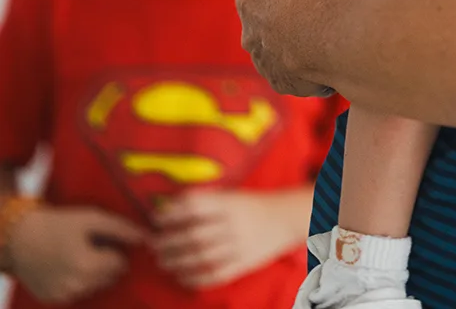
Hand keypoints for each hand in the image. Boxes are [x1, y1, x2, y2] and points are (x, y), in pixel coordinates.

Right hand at [7, 204, 144, 303]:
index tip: (106, 240)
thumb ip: (120, 228)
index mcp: (88, 265)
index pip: (120, 265)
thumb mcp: (90, 218)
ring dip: (93, 273)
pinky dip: (77, 281)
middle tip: (93, 246)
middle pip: (108, 278)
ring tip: (80, 253)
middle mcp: (77, 286)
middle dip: (106, 263)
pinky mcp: (53, 300)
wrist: (21, 238)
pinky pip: (77, 293)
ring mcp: (64, 296)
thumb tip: (145, 237)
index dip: (116, 250)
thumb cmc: (58, 224)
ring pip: (94, 287)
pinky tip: (68, 265)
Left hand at [153, 189, 303, 288]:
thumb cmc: (253, 204)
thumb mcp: (231, 195)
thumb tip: (171, 207)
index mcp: (229, 203)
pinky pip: (214, 275)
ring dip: (176, 261)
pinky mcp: (242, 265)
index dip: (171, 214)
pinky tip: (181, 276)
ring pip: (201, 257)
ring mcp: (238, 246)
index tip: (155, 220)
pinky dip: (194, 278)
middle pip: (194, 235)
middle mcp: (232, 224)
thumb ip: (205, 201)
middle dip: (168, 242)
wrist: (285, 218)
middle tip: (153, 245)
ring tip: (162, 262)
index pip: (194, 207)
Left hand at [238, 0, 343, 96]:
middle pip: (258, 27)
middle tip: (301, 12)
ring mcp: (268, 64)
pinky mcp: (287, 84)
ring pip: (274, 54)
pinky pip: (294, 77)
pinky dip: (305, 69)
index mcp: (249, 2)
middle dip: (275, 20)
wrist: (330, 31)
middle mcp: (252, 37)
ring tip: (315, 38)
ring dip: (289, 47)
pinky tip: (325, 59)